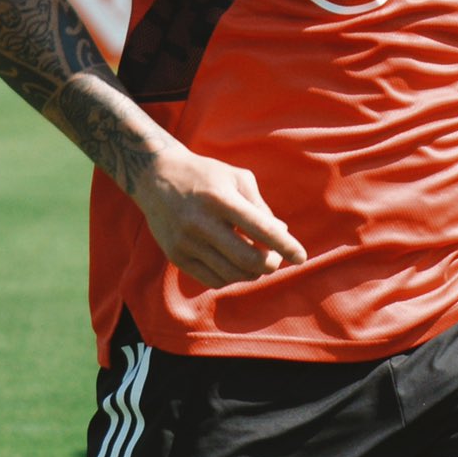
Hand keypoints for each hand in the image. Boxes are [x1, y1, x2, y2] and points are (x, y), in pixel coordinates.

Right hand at [133, 145, 305, 290]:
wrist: (156, 177)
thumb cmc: (206, 176)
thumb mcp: (237, 178)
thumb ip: (261, 207)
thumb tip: (282, 235)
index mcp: (220, 198)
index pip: (260, 228)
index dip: (285, 246)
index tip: (301, 257)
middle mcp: (200, 222)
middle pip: (248, 260)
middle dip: (270, 264)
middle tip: (274, 259)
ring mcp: (186, 242)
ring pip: (232, 274)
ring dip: (252, 272)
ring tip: (255, 259)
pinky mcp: (176, 256)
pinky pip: (214, 280)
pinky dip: (232, 277)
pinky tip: (235, 264)